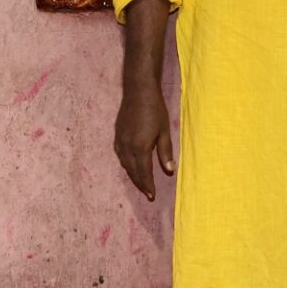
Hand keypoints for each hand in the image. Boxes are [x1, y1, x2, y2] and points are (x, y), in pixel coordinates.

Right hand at [114, 79, 172, 200]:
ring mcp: (120, 141)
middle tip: (147, 193)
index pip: (144, 172)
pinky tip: (131, 166)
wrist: (138, 91)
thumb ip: (165, 152)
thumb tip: (169, 171)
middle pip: (133, 172)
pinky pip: (120, 156)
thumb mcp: (164, 131)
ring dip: (133, 175)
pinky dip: (126, 165)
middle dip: (140, 183)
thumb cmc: (155, 109)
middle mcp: (127, 147)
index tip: (152, 195)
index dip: (148, 185)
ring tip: (141, 182)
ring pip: (125, 165)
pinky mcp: (117, 136)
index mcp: (140, 147)